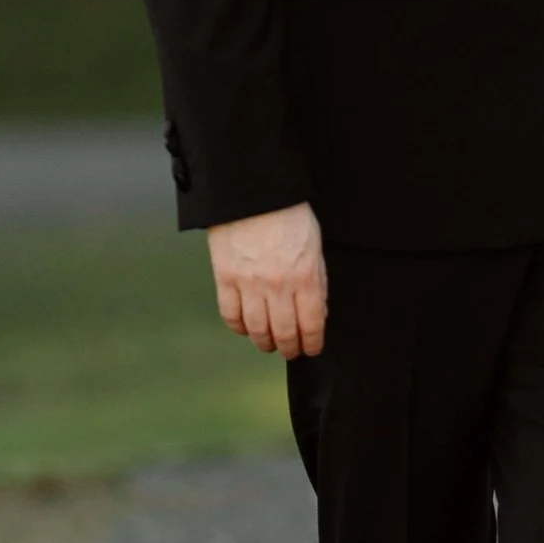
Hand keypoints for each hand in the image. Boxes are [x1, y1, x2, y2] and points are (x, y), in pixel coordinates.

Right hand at [206, 201, 327, 357]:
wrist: (253, 192)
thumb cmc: (288, 216)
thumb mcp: (314, 246)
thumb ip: (318, 282)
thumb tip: (318, 314)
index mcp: (305, 275)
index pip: (312, 324)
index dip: (312, 343)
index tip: (311, 348)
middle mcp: (278, 284)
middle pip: (284, 333)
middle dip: (289, 348)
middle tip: (290, 351)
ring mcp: (249, 283)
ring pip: (257, 330)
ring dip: (265, 343)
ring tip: (268, 343)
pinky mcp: (225, 278)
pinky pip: (230, 315)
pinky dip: (239, 328)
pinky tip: (246, 328)